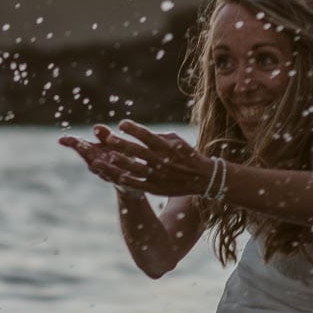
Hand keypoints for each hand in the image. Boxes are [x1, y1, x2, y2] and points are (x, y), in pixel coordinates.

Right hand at [59, 129, 143, 191]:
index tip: (62, 139)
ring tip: (95, 163)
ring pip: (105, 171)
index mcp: (96, 155)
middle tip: (78, 146)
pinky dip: (120, 177)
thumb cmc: (120, 158)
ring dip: (100, 167)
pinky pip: (123, 180)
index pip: (82, 148)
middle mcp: (101, 167)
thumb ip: (104, 136)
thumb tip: (96, 127)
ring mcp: (112, 176)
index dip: (73, 144)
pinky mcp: (126, 183)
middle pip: (91, 160)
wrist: (134, 182)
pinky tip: (121, 175)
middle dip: (85, 153)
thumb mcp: (113, 145)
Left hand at [91, 120, 213, 196]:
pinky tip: (119, 176)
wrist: (203, 178)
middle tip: (109, 138)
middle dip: (124, 145)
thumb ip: (159, 136)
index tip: (121, 123)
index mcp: (167, 147)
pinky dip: (131, 181)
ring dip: (124, 163)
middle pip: (140, 152)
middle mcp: (162, 161)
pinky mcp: (158, 189)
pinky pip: (142, 185)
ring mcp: (159, 176)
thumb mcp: (177, 141)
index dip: (135, 129)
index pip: (148, 136)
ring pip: (138, 169)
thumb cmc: (187, 155)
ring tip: (111, 156)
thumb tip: (140, 131)